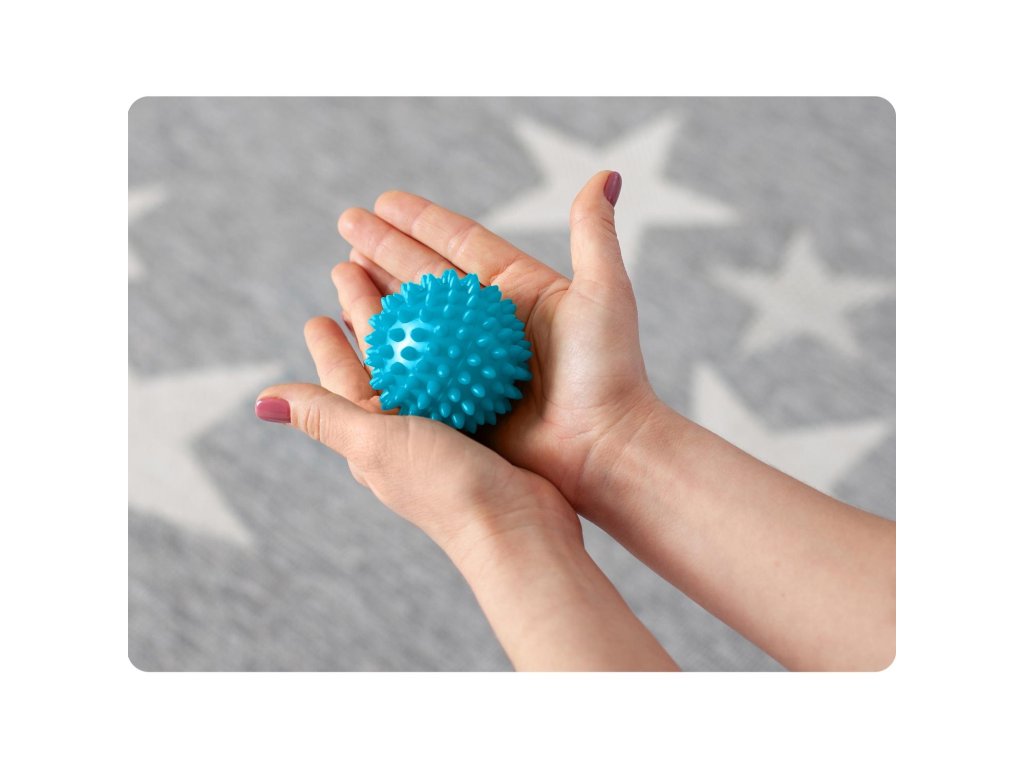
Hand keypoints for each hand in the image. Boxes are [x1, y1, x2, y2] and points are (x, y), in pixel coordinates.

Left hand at [256, 314, 580, 558]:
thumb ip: (324, 416)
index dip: (328, 345)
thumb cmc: (443, 487)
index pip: (342, 379)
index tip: (317, 313)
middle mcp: (405, 431)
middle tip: (357, 275)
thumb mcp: (374, 442)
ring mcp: (446, 428)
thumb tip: (260, 400)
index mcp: (372, 435)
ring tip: (407, 289)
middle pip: (381, 362)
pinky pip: (462, 375)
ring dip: (413, 326)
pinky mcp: (485, 424)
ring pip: (422, 364)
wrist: (516, 528)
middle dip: (367, 320)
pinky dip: (456, 347)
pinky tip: (466, 323)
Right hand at [335, 171, 655, 505]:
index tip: (383, 201)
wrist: (603, 449)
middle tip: (346, 224)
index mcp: (519, 291)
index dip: (422, 221)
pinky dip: (383, 347)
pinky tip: (352, 329)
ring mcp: (470, 361)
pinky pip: (412, 366)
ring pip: (414, 318)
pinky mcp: (457, 398)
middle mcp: (489, 323)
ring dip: (376, 292)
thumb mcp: (604, 293)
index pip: (461, 245)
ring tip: (341, 267)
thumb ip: (592, 233)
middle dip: (385, 248)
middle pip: (427, 275)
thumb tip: (606, 173)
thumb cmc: (609, 371)